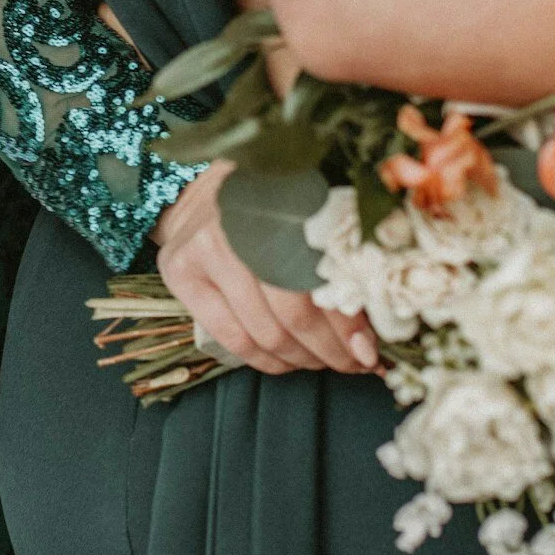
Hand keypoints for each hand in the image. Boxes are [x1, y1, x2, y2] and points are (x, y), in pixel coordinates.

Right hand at [154, 162, 378, 376]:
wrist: (203, 191)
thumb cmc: (267, 206)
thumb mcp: (307, 215)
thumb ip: (337, 258)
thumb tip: (371, 328)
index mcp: (281, 206)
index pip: (323, 281)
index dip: (350, 325)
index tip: (371, 351)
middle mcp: (239, 228)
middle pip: (293, 315)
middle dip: (330, 350)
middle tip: (353, 363)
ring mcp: (205, 253)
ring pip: (265, 333)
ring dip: (301, 359)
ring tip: (322, 361)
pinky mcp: (182, 276)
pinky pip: (233, 339)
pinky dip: (266, 361)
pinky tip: (287, 361)